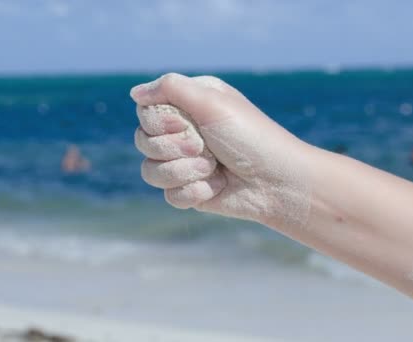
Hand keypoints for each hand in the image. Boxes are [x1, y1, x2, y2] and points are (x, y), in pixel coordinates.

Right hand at [131, 73, 311, 229]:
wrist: (278, 182)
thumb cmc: (251, 137)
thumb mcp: (213, 102)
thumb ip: (171, 88)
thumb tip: (134, 92)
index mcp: (188, 105)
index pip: (145, 110)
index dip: (159, 122)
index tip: (185, 123)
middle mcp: (183, 132)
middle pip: (142, 141)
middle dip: (173, 148)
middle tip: (204, 147)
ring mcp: (184, 163)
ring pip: (150, 172)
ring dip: (184, 172)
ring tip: (213, 169)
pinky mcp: (190, 190)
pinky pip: (168, 195)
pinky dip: (194, 192)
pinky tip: (217, 187)